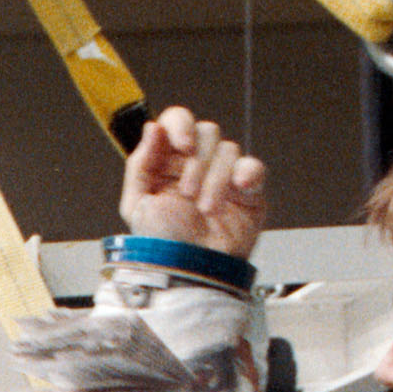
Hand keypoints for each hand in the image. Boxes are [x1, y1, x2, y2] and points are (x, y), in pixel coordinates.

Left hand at [121, 104, 266, 260]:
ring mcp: (224, 176)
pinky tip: (239, 188)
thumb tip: (153, 127)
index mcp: (168, 161)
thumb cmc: (161, 244)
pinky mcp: (248, 191)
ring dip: (216, 180)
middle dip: (197, 162)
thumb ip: (140, 164)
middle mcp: (197, 163)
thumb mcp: (137, 204)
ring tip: (206, 210)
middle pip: (207, 131)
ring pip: (228, 150)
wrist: (189, 271)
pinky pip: (254, 167)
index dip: (181, 124)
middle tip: (188, 193)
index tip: (182, 145)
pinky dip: (248, 173)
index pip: (178, 119)